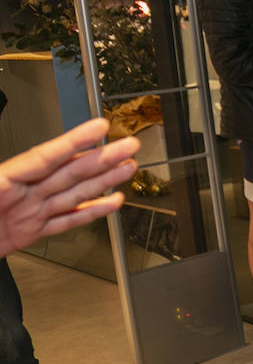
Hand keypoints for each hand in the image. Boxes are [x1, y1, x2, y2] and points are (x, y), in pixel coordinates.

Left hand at [0, 117, 138, 257]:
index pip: (44, 158)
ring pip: (71, 195)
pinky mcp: (27, 234)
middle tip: (128, 146)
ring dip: (102, 182)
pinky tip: (109, 203)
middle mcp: (17, 195)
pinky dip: (90, 213)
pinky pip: (64, 222)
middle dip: (100, 159)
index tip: (99, 129)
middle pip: (65, 174)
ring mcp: (25, 214)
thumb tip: (16, 177)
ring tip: (127, 169)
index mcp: (0, 182)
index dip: (74, 143)